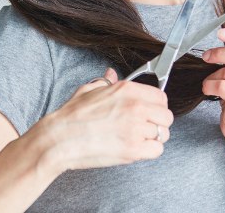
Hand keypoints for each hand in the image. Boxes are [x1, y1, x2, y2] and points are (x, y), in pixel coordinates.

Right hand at [37, 68, 173, 172]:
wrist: (57, 141)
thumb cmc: (70, 117)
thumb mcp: (88, 90)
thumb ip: (106, 81)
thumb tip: (111, 73)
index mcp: (127, 90)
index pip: (161, 97)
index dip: (157, 106)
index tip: (150, 112)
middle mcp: (135, 107)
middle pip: (166, 116)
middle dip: (158, 123)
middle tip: (144, 128)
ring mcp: (135, 129)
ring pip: (163, 134)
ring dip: (153, 138)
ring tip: (138, 140)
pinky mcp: (133, 150)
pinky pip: (157, 150)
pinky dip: (150, 151)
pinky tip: (136, 149)